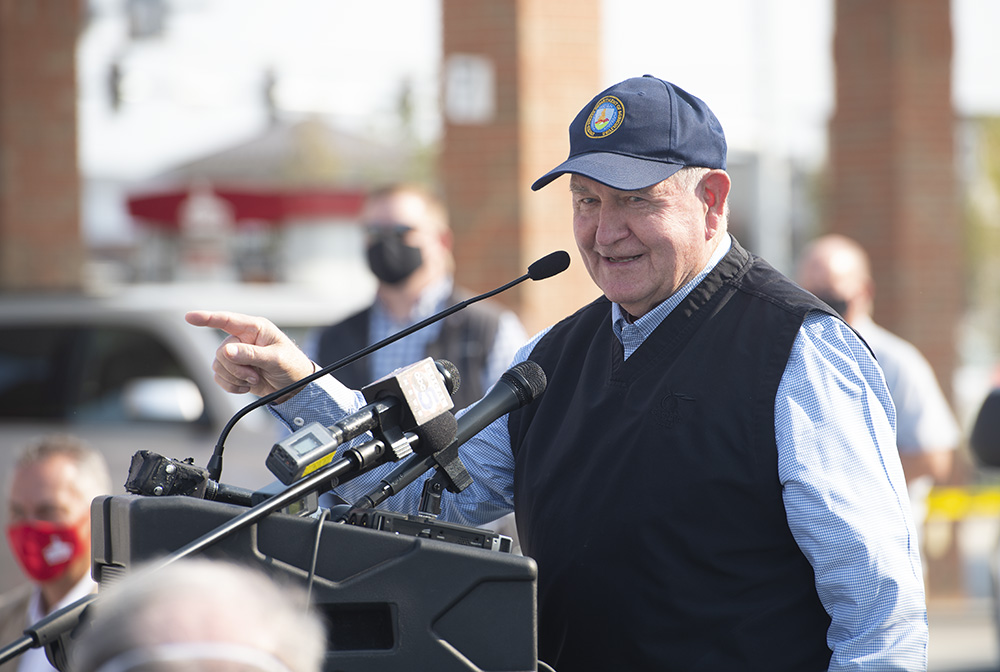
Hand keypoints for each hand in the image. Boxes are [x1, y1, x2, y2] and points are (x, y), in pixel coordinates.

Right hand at [184, 310, 315, 399]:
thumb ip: (252, 354)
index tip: (189, 317)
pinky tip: (247, 386)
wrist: (295, 387)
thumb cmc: (291, 366)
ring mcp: (237, 355)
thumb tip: (227, 351)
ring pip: (218, 366)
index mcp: (255, 328)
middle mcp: (243, 339)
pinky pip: (219, 378)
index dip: (207, 318)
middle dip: (236, 367)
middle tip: (255, 374)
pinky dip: (232, 385)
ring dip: (235, 377)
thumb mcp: (276, 359)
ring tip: (255, 379)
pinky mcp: (234, 370)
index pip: (227, 320)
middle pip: (221, 352)